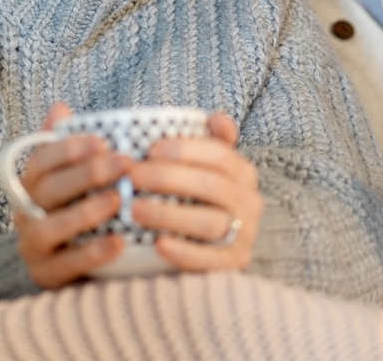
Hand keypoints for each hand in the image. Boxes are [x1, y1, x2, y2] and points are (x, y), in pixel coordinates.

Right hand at [14, 103, 129, 288]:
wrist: (62, 263)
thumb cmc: (73, 209)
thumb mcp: (69, 176)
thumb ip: (65, 145)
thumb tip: (60, 107)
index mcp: (32, 183)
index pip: (42, 160)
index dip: (69, 149)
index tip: (103, 141)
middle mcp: (26, 212)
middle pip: (48, 189)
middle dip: (87, 174)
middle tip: (125, 163)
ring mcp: (32, 245)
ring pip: (50, 227)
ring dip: (86, 212)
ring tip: (118, 200)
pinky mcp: (45, 275)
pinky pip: (66, 264)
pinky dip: (93, 253)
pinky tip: (120, 243)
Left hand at [129, 112, 262, 271]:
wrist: (207, 250)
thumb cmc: (197, 199)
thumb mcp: (205, 169)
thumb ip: (210, 143)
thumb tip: (216, 118)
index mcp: (243, 173)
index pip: (220, 154)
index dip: (185, 150)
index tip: (150, 149)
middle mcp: (250, 202)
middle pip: (212, 186)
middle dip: (169, 179)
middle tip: (133, 177)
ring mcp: (244, 235)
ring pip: (209, 223)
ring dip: (169, 215)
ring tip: (134, 210)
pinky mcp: (233, 265)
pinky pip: (209, 260)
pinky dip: (183, 252)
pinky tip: (157, 244)